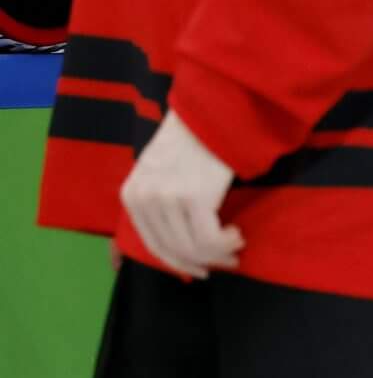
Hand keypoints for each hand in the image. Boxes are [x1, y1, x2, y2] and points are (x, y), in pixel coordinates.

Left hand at [120, 108, 242, 278]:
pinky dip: (225, 244)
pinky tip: (237, 234)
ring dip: (218, 254)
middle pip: (172, 249)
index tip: (200, 268)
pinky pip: (209, 239)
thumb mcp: (161, 170)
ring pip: (192, 248)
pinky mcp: (194, 198)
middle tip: (227, 262)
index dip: (178, 262)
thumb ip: (159, 200)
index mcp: (130, 195)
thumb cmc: (193, 137)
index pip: (152, 243)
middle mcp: (144, 200)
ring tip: (235, 246)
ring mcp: (167, 199)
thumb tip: (177, 240)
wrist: (214, 109)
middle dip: (200, 262)